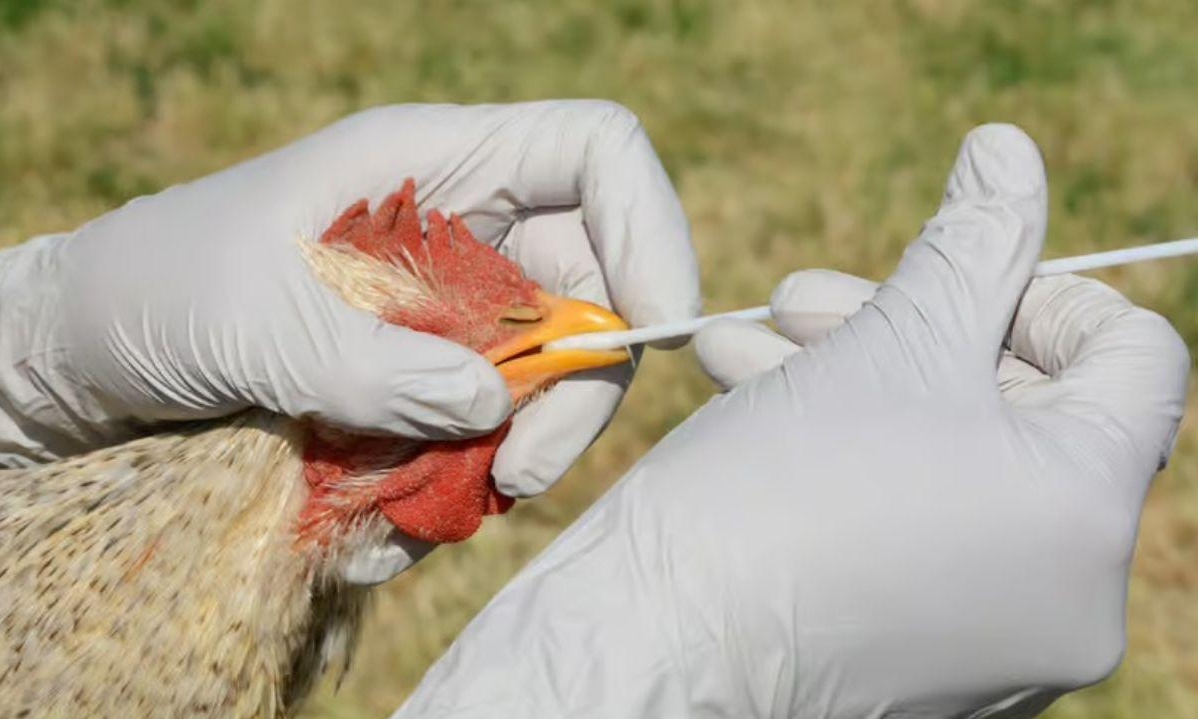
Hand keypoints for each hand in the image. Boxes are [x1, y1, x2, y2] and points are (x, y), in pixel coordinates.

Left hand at [0, 101, 698, 504]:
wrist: (85, 350)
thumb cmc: (155, 291)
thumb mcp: (255, 322)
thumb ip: (376, 367)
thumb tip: (492, 409)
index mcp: (433, 163)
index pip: (595, 156)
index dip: (650, 228)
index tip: (654, 329)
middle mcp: (459, 231)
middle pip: (590, 289)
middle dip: (574, 389)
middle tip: (518, 473)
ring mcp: (444, 311)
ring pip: (541, 380)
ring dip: (502, 454)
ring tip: (414, 509)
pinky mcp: (420, 379)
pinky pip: (480, 434)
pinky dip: (449, 484)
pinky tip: (377, 522)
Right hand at [390, 125, 1188, 717]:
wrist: (656, 646)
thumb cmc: (769, 496)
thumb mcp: (885, 342)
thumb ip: (973, 241)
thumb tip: (1011, 151)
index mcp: (1085, 512)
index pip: (1138, 360)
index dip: (1044, 290)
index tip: (949, 278)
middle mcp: (1070, 594)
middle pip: (1027, 410)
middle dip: (910, 329)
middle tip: (806, 298)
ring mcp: (1003, 638)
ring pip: (956, 466)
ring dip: (856, 383)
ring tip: (749, 346)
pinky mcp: (934, 656)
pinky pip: (921, 530)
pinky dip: (854, 461)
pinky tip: (754, 404)